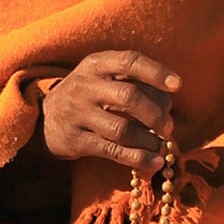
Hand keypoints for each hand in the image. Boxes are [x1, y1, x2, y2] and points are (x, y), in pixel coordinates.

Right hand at [42, 50, 180, 171]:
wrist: (45, 118)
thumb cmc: (89, 95)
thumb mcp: (103, 77)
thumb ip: (133, 82)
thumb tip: (169, 101)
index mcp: (95, 64)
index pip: (129, 61)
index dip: (156, 72)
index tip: (178, 85)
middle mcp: (84, 86)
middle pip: (128, 96)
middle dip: (155, 113)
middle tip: (168, 126)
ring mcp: (78, 114)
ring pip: (122, 128)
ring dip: (148, 139)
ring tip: (161, 144)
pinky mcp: (76, 141)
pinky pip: (112, 151)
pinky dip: (138, 158)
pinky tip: (155, 161)